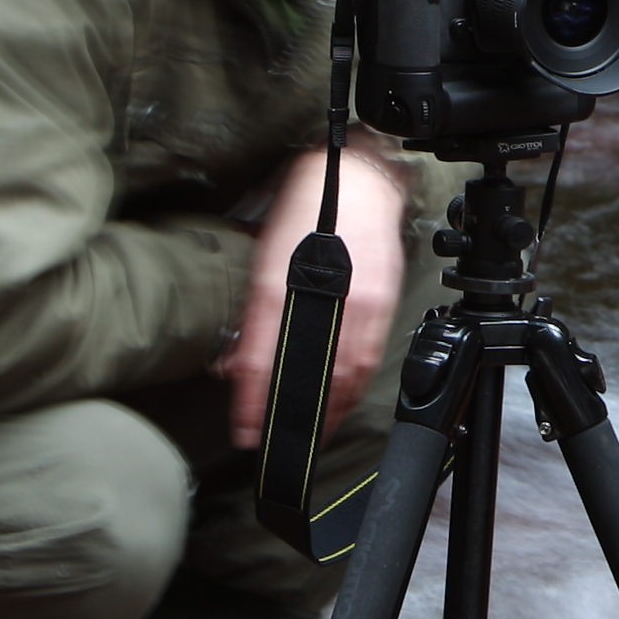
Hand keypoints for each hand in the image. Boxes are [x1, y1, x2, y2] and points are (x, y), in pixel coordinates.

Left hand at [228, 137, 409, 451]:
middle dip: (291, 414)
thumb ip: (254, 318)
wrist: (357, 180)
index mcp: (280, 283)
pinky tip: (343, 398)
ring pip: (343, 372)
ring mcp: (357, 300)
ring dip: (326, 408)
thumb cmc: (305, 211)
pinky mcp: (382, 300)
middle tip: (274, 437)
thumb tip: (236, 363)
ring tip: (310, 429)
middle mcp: (321, 296)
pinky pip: (368, 356)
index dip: (253, 400)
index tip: (246, 429)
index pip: (262, 357)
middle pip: (307, 373)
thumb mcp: (263, 262)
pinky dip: (353, 385)